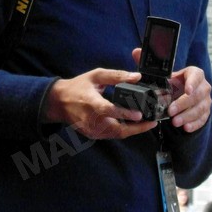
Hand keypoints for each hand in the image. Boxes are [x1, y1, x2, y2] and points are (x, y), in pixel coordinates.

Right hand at [42, 68, 157, 138]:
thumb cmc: (78, 86)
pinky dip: (123, 130)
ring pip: (116, 134)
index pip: (108, 110)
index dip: (124, 113)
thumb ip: (116, 75)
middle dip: (137, 128)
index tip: (139, 114)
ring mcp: (91, 130)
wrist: (59, 102)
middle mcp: (91, 119)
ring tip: (147, 123)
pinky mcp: (93, 135)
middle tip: (152, 122)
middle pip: (117, 129)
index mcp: (90, 102)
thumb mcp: (96, 76)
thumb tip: (136, 77)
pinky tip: (132, 124)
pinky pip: (112, 135)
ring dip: (132, 130)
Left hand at [130, 49, 211, 132]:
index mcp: (193, 74)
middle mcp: (202, 87)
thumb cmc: (172, 85)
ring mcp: (205, 101)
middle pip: (198, 94)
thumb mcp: (164, 77)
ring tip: (175, 122)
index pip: (197, 75)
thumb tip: (136, 52)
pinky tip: (185, 127)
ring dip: (187, 116)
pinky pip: (202, 119)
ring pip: (200, 108)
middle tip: (171, 111)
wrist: (182, 97)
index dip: (193, 82)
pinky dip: (194, 124)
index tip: (186, 90)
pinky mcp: (205, 113)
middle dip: (184, 104)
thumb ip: (150, 66)